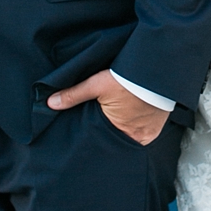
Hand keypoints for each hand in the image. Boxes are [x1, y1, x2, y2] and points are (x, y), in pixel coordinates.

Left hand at [47, 69, 168, 144]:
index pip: (105, 142)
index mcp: (125, 134)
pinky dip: (137, 125)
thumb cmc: (129, 78)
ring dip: (124, 129)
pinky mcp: (159, 123)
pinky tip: (130, 117)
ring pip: (132, 135)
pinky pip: (145, 129)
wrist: (158, 67)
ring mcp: (152, 132)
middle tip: (99, 128)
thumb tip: (51, 103)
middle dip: (109, 135)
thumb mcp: (98, 84)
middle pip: (118, 140)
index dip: (96, 138)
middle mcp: (140, 137)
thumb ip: (74, 95)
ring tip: (116, 121)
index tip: (88, 134)